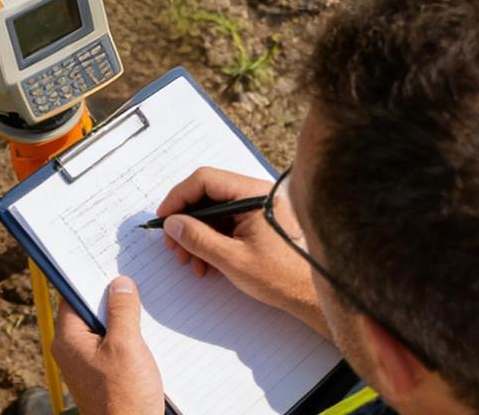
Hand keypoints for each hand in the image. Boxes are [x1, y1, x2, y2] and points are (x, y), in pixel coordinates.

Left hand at [52, 277, 164, 414]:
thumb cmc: (124, 399)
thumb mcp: (126, 346)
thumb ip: (122, 311)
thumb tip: (120, 283)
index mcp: (68, 339)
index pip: (73, 294)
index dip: (90, 277)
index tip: (107, 259)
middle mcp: (73, 349)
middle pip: (90, 309)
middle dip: (111, 295)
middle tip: (132, 275)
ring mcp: (88, 363)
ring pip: (104, 327)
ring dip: (123, 316)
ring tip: (144, 300)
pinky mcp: (104, 375)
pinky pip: (113, 345)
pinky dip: (128, 335)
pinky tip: (147, 330)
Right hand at [157, 167, 329, 337]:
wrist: (314, 297)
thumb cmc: (281, 277)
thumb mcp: (232, 259)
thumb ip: (198, 238)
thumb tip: (171, 224)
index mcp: (252, 193)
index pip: (205, 180)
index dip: (179, 197)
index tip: (164, 219)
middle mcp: (254, 193)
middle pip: (207, 195)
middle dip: (186, 222)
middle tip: (174, 247)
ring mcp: (256, 207)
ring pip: (213, 211)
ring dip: (197, 235)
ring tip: (190, 262)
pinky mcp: (257, 222)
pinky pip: (226, 223)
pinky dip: (211, 240)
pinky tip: (205, 263)